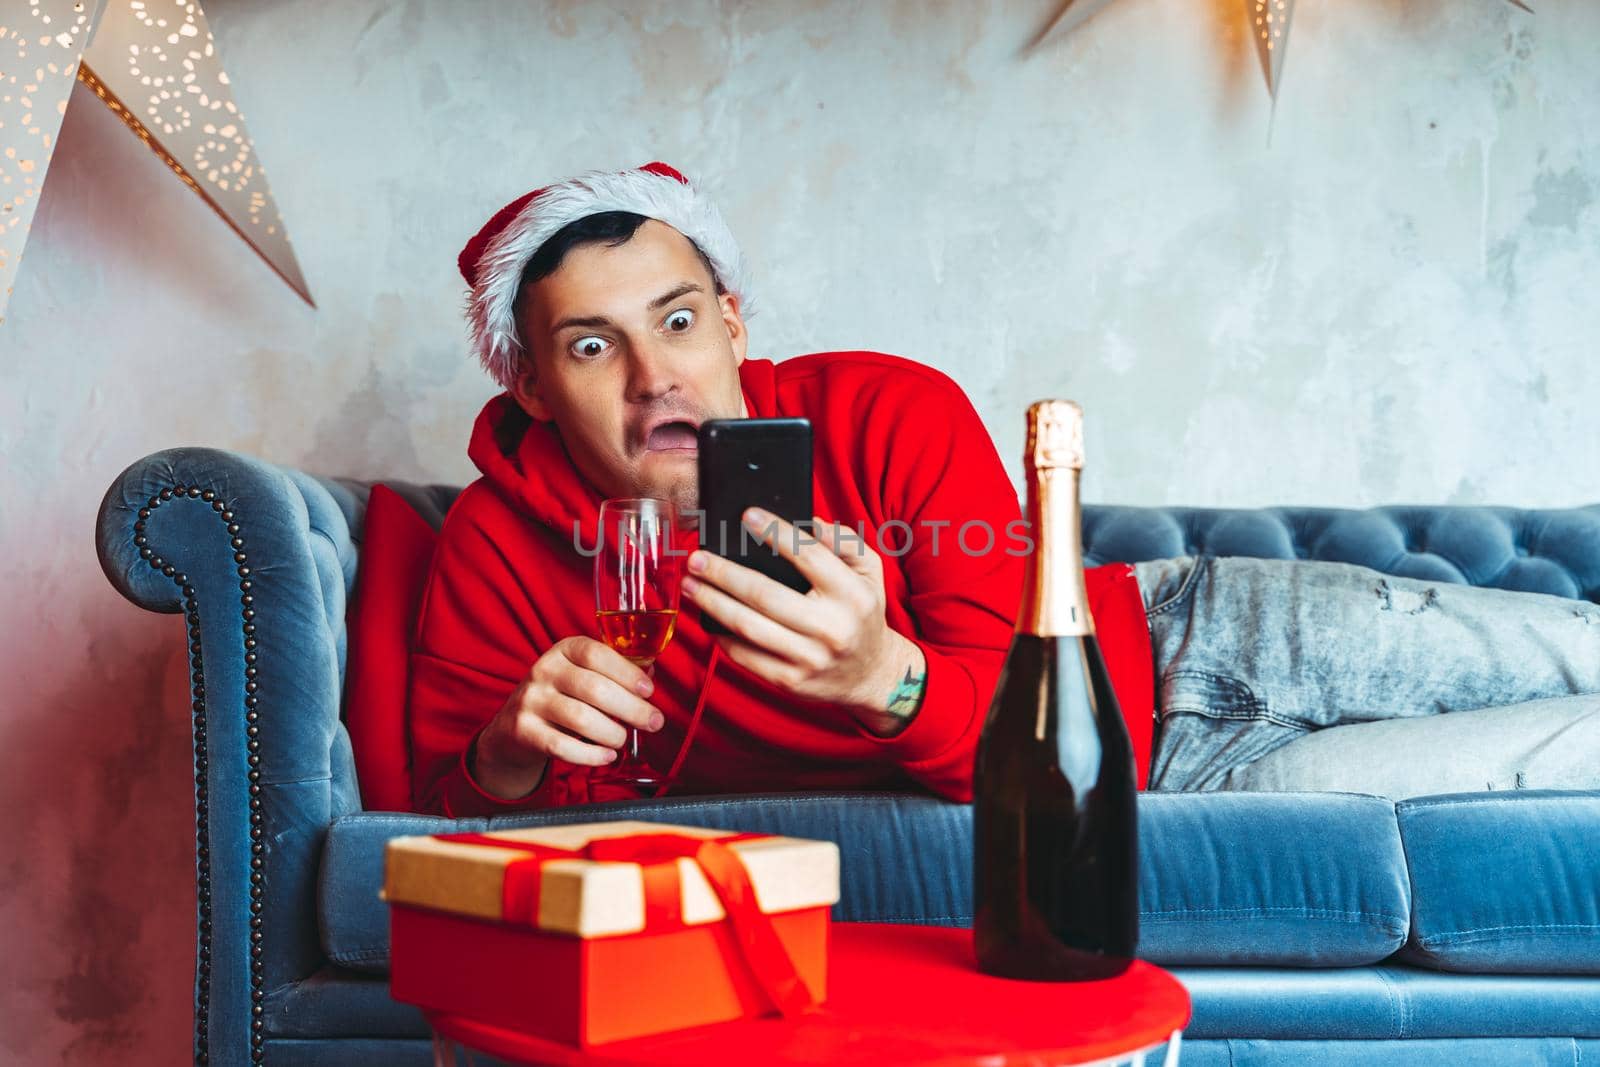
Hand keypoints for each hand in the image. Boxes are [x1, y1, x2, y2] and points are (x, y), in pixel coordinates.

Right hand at [472, 636, 665, 798]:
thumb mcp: (582, 675)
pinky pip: (563, 746)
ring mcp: (531, 700)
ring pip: (580, 718)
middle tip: (653, 722)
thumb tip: (650, 675)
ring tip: (622, 740)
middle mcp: (544, 670)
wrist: (513, 728)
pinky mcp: (523, 730)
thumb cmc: (561, 697)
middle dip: (631, 708)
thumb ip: (615, 673)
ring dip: (612, 733)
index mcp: (564, 650)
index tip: (648, 690)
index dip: (626, 672)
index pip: (596, 654)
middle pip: (594, 689)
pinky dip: (591, 755)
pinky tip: (607, 756)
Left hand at [681, 509, 926, 733]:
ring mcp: (809, 658)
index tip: (746, 516)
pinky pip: (745, 656)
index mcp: (852, 595)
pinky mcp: (790, 681)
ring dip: (712, 602)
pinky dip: (721, 635)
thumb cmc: (862, 613)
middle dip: (723, 574)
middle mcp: (832, 628)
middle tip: (697, 558)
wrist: (871, 674)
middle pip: (765, 594)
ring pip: (748, 626)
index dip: (775, 532)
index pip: (809, 555)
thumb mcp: (870, 572)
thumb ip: (845, 542)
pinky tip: (707, 617)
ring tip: (690, 584)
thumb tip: (811, 523)